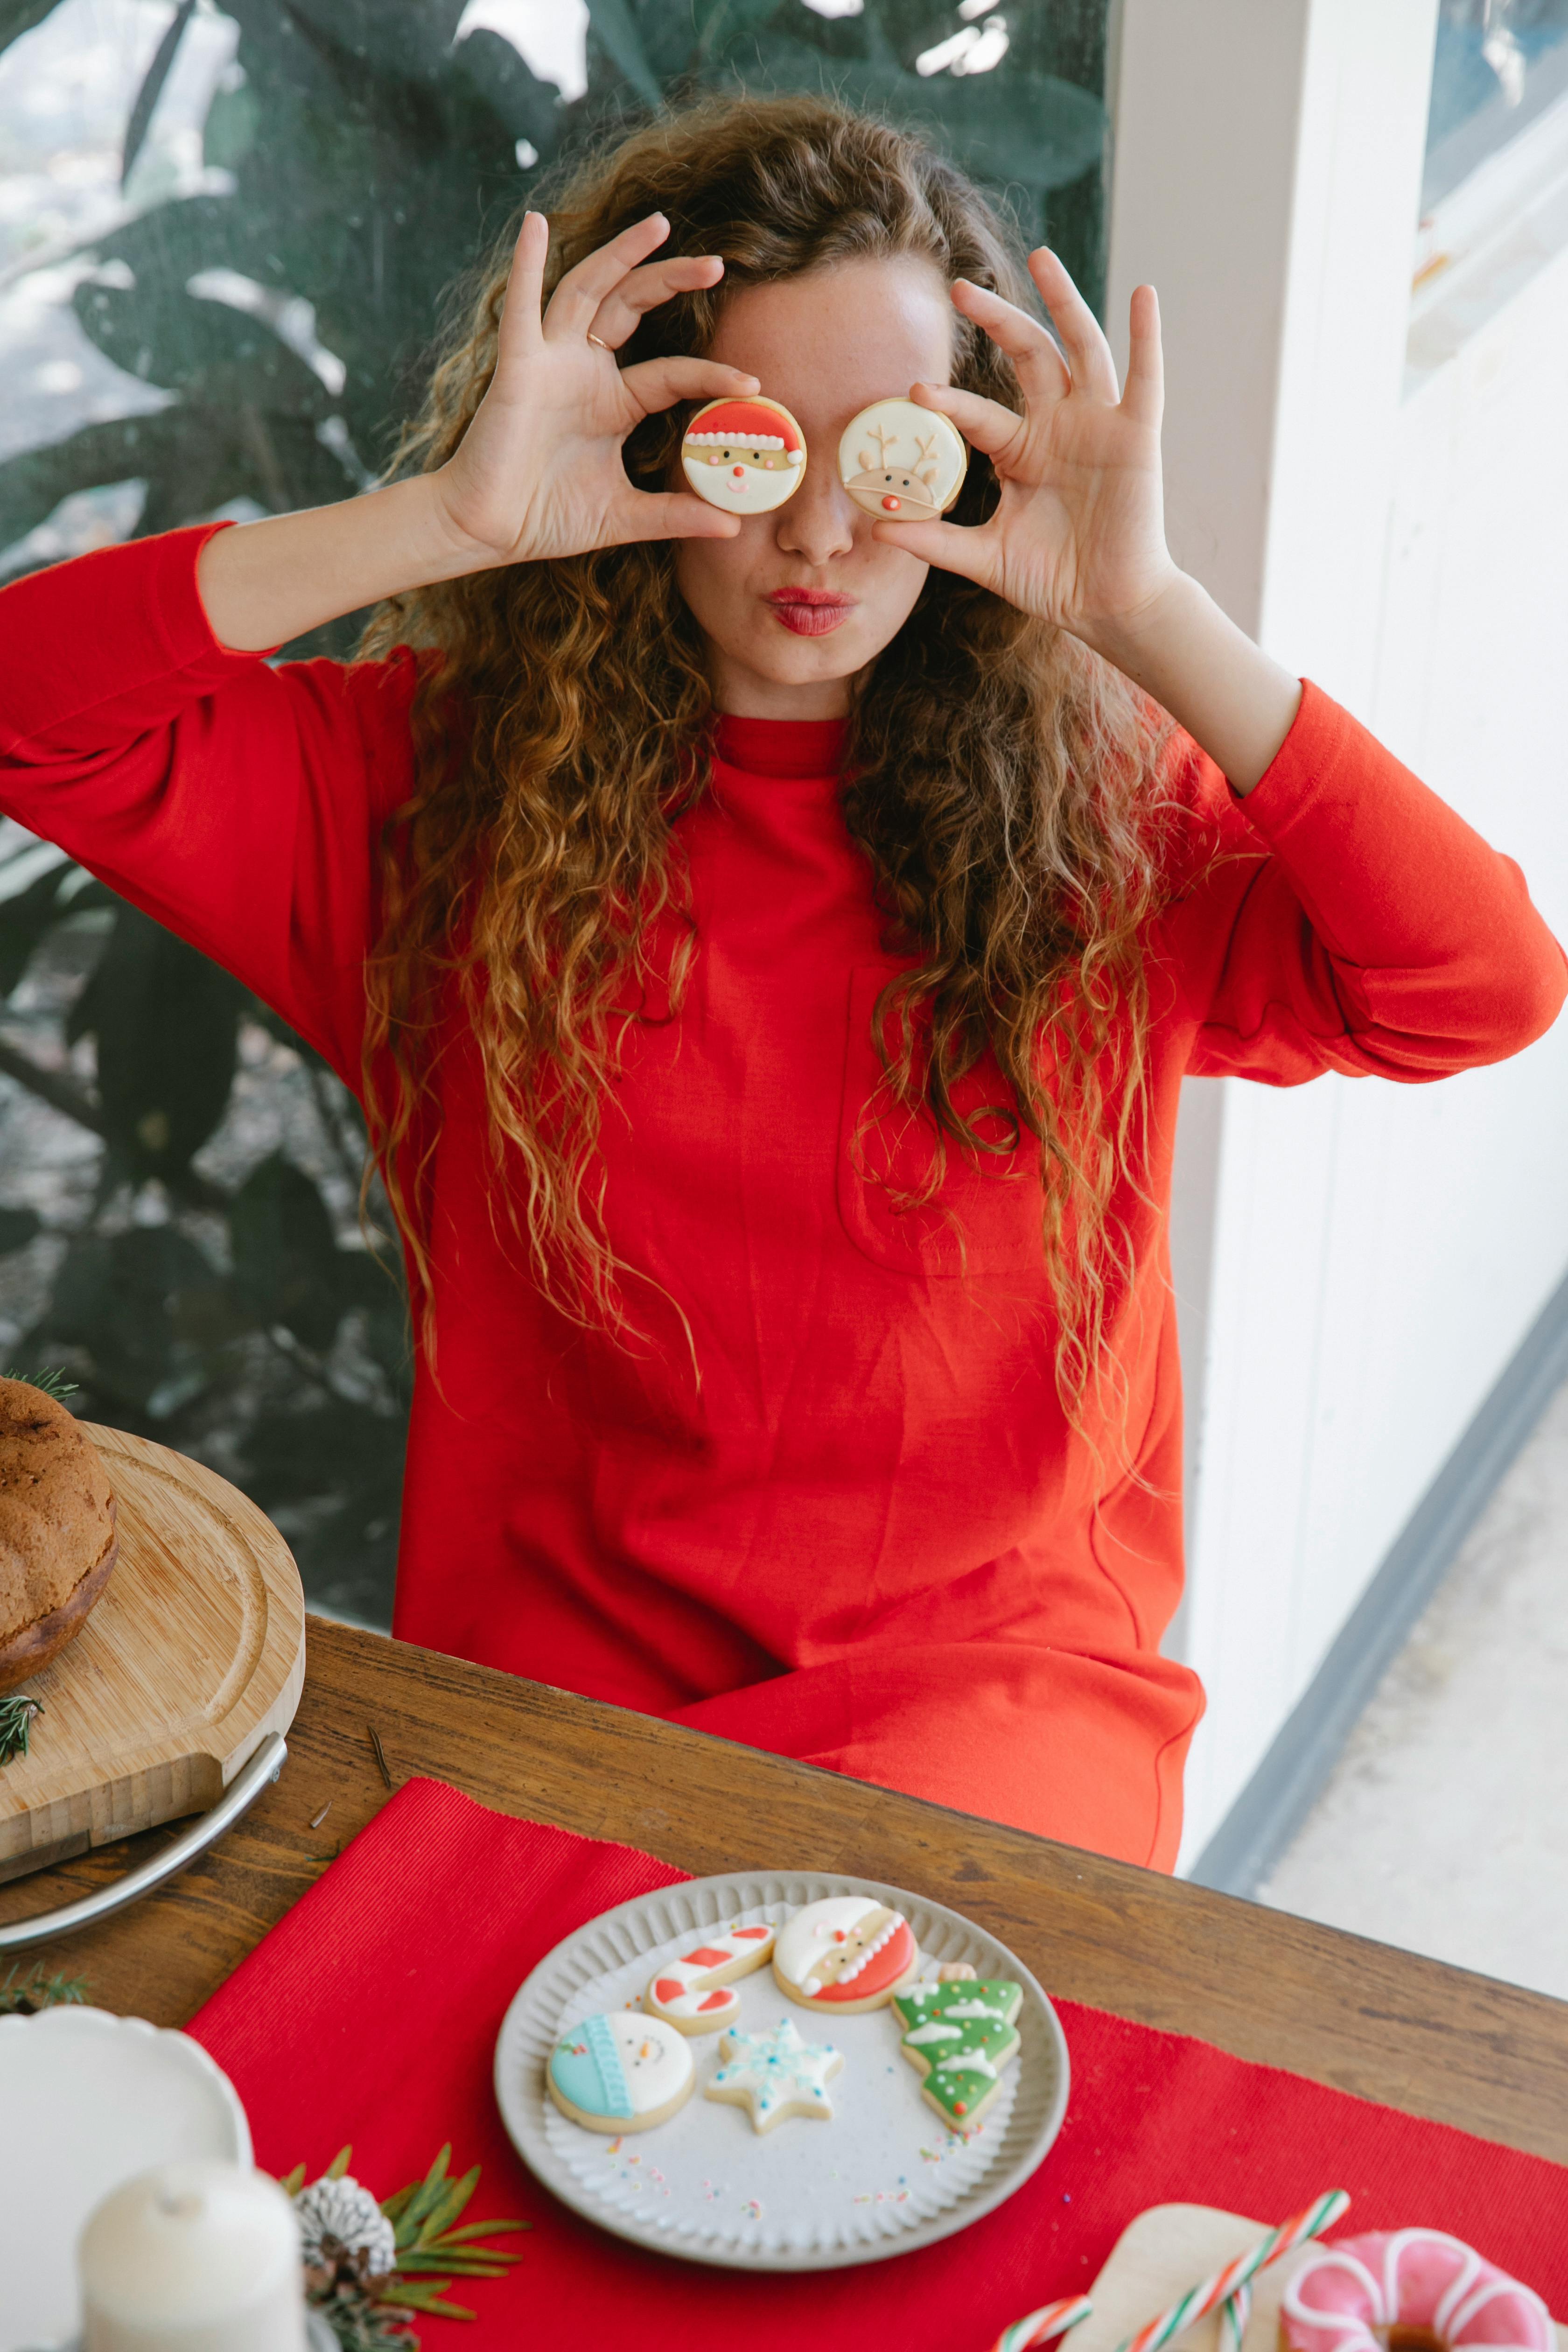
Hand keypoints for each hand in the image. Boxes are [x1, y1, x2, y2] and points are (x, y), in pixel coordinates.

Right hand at [431, 211, 759, 566]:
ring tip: (658, 225)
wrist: (488, 532)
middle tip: (716, 264)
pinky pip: (521, 307)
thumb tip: (734, 529)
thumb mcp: (625, 517)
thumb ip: (675, 516)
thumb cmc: (546, 518)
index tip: (752, 383)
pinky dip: (525, 264)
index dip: (711, 375)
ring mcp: (551, 362)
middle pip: (633, 307)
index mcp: (613, 402)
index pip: (672, 374)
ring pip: (589, 290)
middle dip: (672, 279)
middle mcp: (584, 371)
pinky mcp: (518, 366)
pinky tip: (535, 225)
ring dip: (621, 254)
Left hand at [876, 251, 1176, 653]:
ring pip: (1080, 348)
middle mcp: (1058, 426)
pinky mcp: (1136, 437)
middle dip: (996, 319)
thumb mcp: (985, 559)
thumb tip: (878, 531)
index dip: (949, 401)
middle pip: (1026, 355)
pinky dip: (1147, 337)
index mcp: (1020, 450)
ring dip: (1063, 301)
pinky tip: (1143, 295)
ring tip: (1041, 257)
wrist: (1105, 607)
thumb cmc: (1052, 580)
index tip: (915, 389)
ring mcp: (1097, 426)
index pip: (977, 413)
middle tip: (960, 288)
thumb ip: (935, 542)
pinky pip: (1145, 379)